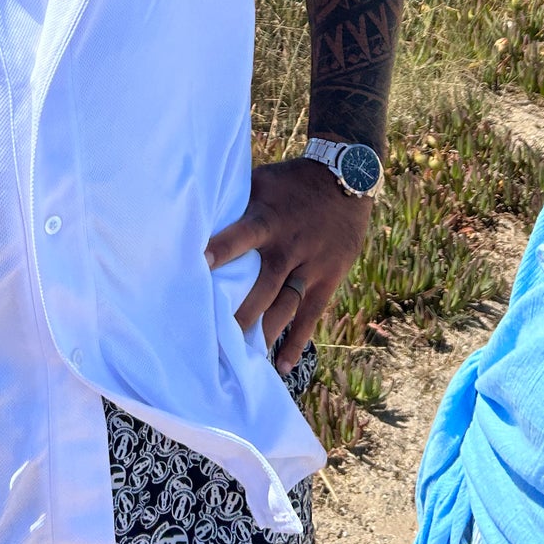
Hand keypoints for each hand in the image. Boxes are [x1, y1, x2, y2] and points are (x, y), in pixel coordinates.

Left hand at [206, 157, 371, 374]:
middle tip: (214, 342)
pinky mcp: (328, 278)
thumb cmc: (292, 181)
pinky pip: (311, 315)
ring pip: (284, 307)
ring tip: (240, 360)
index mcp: (268, 220)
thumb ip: (237, 202)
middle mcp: (288, 247)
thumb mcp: (262, 182)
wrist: (345, 177)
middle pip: (261, 288)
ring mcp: (310, 265)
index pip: (241, 236)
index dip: (221, 251)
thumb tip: (198, 213)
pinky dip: (296, 341)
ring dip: (263, 333)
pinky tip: (281, 366)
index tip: (199, 268)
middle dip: (239, 315)